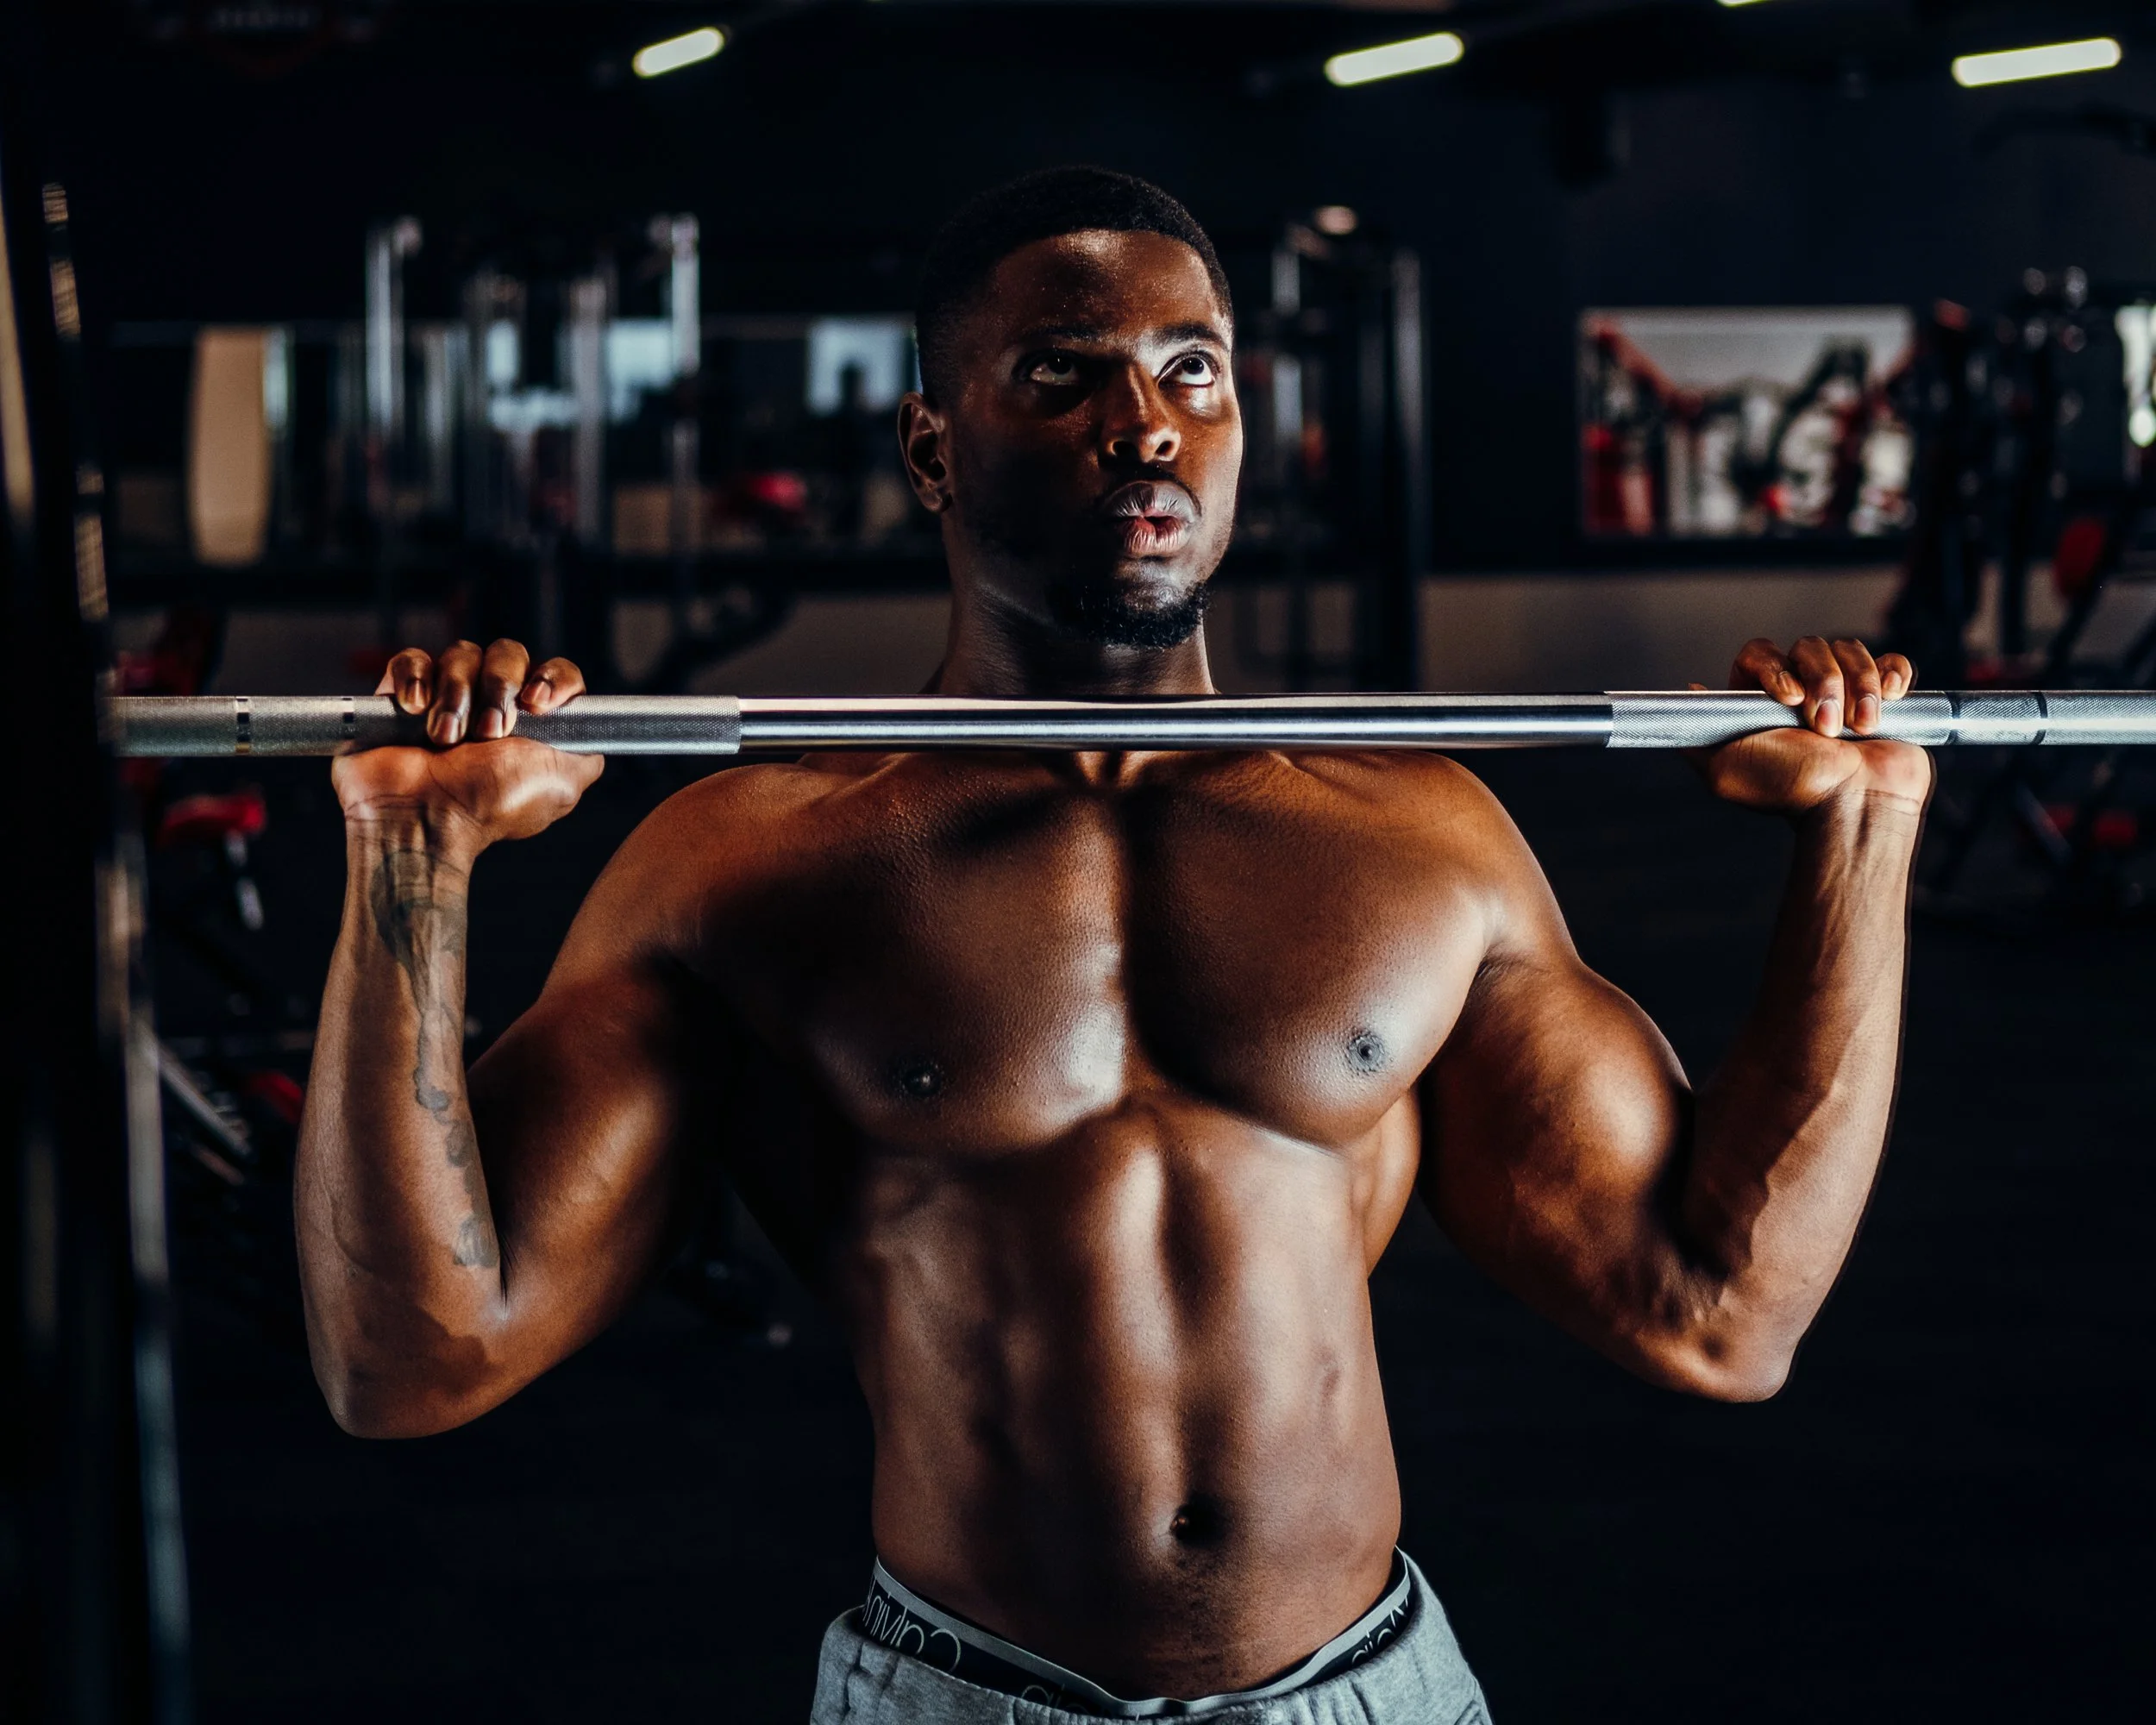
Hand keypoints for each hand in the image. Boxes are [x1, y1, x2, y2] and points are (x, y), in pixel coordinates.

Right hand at [332, 639, 603, 848]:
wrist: (425, 821)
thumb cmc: (490, 807)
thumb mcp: (562, 783)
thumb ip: (586, 751)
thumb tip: (593, 730)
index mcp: (534, 721)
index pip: (557, 672)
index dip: (552, 678)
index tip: (537, 704)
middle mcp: (493, 704)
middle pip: (509, 653)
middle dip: (499, 688)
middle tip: (488, 732)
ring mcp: (446, 697)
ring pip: (461, 654)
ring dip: (456, 695)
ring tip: (445, 740)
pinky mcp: (402, 695)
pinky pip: (411, 659)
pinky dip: (415, 679)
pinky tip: (415, 710)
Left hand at [1693, 636, 1932, 816]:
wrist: (1854, 807)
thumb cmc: (1792, 791)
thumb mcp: (1725, 769)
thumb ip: (1699, 735)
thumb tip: (1690, 693)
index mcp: (1763, 703)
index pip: (1760, 652)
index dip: (1774, 666)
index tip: (1789, 697)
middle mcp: (1803, 692)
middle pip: (1810, 646)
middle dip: (1824, 682)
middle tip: (1826, 727)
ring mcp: (1847, 693)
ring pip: (1851, 651)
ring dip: (1860, 687)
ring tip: (1862, 728)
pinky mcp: (1885, 698)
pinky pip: (1892, 662)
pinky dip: (1893, 675)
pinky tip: (1890, 699)